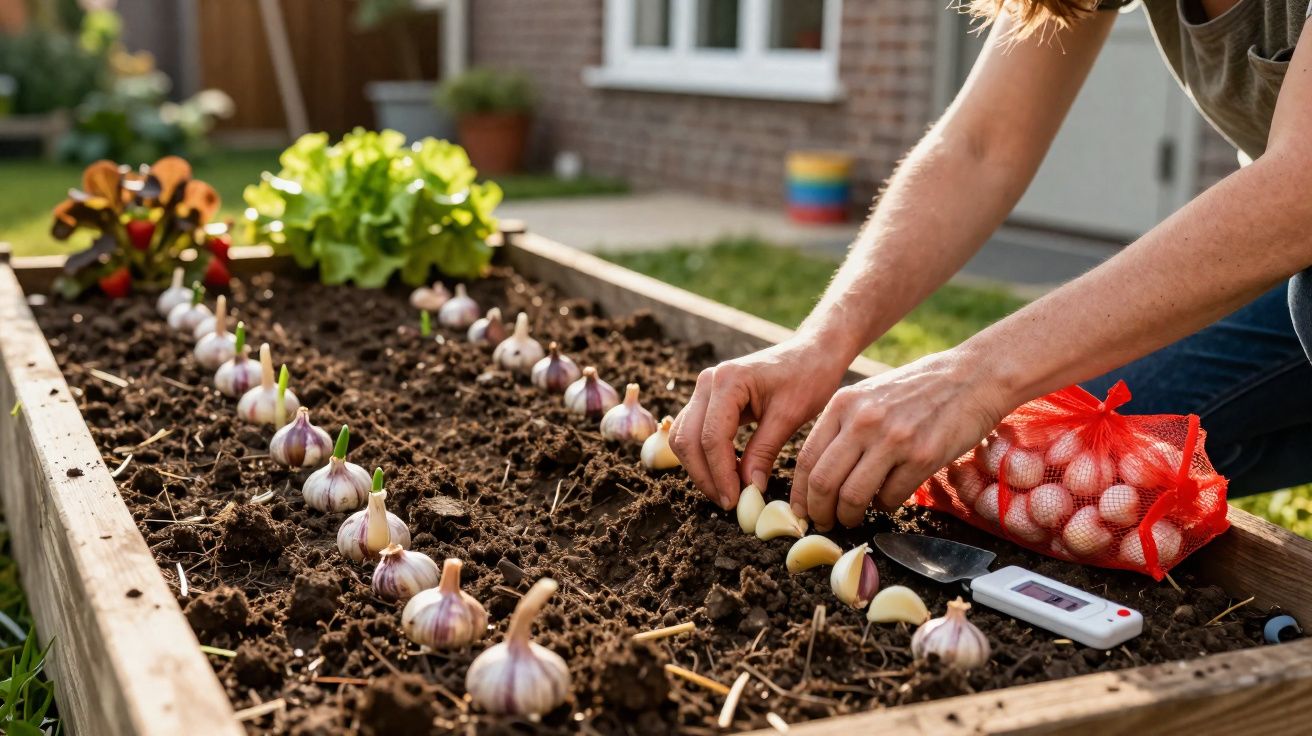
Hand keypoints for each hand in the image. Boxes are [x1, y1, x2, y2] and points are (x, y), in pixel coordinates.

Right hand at [670, 338, 846, 509]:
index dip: (720, 474)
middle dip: (705, 476)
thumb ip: (764, 451)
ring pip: (684, 438)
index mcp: (728, 381)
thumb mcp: (790, 416)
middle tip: (729, 502)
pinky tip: (727, 473)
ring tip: (727, 492)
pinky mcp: (709, 398)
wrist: (811, 352)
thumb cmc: (808, 377)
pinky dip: (704, 456)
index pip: (712, 438)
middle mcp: (708, 382)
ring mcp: (704, 389)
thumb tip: (748, 489)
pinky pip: (694, 432)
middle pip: (688, 440)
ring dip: (700, 468)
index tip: (735, 501)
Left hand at [791, 349, 1011, 529]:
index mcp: (843, 404)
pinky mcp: (923, 457)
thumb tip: (817, 473)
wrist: (971, 376)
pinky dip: (883, 506)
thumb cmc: (918, 389)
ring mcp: (893, 439)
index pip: (807, 458)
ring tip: (852, 518)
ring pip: (853, 496)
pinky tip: (886, 499)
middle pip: (824, 482)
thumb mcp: (869, 395)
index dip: (800, 493)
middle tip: (824, 522)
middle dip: (819, 511)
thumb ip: (842, 426)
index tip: (800, 510)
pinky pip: (890, 497)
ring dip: (848, 516)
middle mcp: (863, 420)